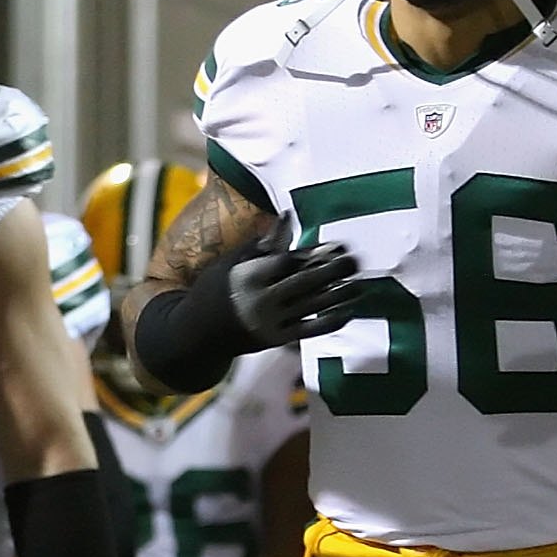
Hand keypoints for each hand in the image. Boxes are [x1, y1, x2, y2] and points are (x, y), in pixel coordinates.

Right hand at [199, 240, 363, 348]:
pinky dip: (329, 322)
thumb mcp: (232, 262)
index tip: (334, 246)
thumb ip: (262, 244)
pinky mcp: (277, 340)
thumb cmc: (216, 289)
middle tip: (355, 261)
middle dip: (333, 271)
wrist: (198, 334)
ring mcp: (270, 322)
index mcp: (249, 276)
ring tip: (358, 284)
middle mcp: (261, 300)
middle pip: (305, 282)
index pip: (288, 262)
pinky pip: (309, 331)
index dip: (313, 253)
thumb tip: (286, 216)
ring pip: (311, 306)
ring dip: (338, 295)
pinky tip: (346, 312)